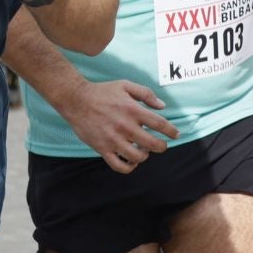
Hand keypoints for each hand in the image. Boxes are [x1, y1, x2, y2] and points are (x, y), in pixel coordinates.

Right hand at [56, 79, 179, 173]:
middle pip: (153, 144)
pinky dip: (129, 167)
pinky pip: (120, 166)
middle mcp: (125, 126)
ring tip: (143, 150)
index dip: (172, 131)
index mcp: (133, 110)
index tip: (176, 134)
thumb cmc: (102, 92)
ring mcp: (114, 139)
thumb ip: (146, 94)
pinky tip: (130, 160)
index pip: (160, 125)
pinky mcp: (103, 149)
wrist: (76, 100)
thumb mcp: (125, 85)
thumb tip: (162, 106)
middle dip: (162, 147)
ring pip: (138, 157)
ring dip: (145, 155)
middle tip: (161, 145)